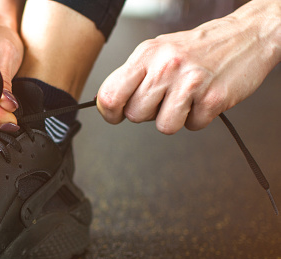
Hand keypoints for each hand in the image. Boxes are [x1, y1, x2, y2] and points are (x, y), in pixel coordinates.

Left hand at [97, 2, 280, 134]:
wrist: (245, 36)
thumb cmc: (198, 47)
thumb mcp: (157, 52)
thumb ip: (133, 76)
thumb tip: (108, 103)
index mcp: (146, 55)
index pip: (110, 94)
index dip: (109, 112)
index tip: (116, 115)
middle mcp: (166, 66)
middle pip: (136, 115)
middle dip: (148, 113)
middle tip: (164, 98)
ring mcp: (190, 83)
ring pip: (164, 126)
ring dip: (174, 118)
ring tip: (184, 99)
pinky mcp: (213, 98)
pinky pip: (193, 126)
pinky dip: (198, 117)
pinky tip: (203, 98)